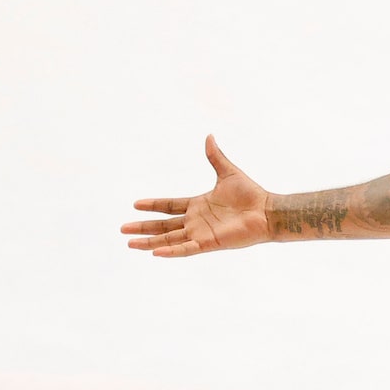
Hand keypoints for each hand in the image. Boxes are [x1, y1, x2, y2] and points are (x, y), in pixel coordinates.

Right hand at [122, 136, 272, 256]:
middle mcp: (196, 222)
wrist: (266, 211)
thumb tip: (209, 137)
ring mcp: (200, 234)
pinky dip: (171, 252)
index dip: (153, 205)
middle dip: (143, 227)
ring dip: (149, 242)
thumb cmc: (250, 194)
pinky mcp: (208, 243)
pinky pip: (186, 249)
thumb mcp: (227, 172)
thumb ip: (215, 157)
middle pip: (163, 226)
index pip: (169, 206)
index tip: (135, 204)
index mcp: (197, 205)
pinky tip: (155, 253)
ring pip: (169, 240)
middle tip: (123, 229)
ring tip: (130, 244)